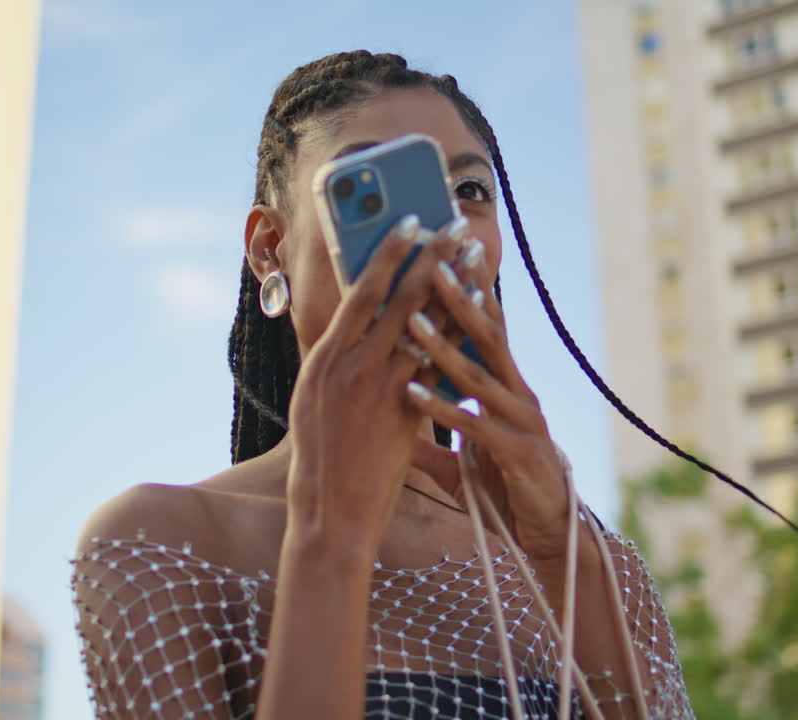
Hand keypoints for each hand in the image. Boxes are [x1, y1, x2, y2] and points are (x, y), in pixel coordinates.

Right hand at [285, 216, 465, 556]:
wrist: (328, 516)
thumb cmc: (320, 462)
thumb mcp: (315, 402)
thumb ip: (336, 364)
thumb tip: (352, 334)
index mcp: (322, 358)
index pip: (359, 293)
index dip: (387, 254)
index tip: (410, 223)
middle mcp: (347, 365)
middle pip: (396, 297)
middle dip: (428, 256)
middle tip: (454, 224)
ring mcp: (376, 389)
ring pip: (424, 326)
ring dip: (454, 288)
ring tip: (475, 258)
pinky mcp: (403, 414)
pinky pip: (440, 366)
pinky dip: (461, 338)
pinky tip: (482, 317)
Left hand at [403, 241, 574, 560]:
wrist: (549, 535)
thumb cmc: (507, 490)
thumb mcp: (463, 457)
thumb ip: (432, 435)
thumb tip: (399, 415)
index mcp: (507, 388)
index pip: (486, 330)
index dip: (468, 293)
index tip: (441, 255)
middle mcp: (518, 395)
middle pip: (488, 337)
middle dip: (460, 298)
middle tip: (431, 261)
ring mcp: (522, 422)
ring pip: (479, 376)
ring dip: (443, 346)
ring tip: (413, 317)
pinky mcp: (518, 454)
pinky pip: (475, 426)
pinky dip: (441, 409)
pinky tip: (411, 392)